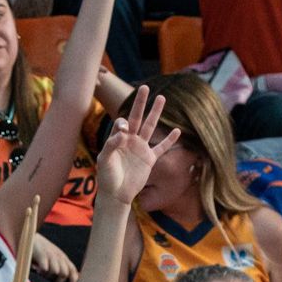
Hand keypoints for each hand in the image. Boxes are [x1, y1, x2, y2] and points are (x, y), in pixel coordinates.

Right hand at [29, 232, 77, 281]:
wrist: (28, 235)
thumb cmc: (39, 249)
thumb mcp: (52, 257)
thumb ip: (58, 266)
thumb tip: (62, 279)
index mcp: (63, 257)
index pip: (73, 271)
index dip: (74, 281)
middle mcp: (59, 256)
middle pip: (65, 273)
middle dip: (57, 281)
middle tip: (47, 280)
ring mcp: (51, 254)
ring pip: (56, 272)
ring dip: (48, 276)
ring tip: (40, 273)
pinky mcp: (42, 254)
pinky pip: (46, 268)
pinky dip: (41, 271)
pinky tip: (35, 269)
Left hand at [96, 85, 181, 206]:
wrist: (117, 194)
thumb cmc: (107, 178)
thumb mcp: (104, 160)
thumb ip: (111, 145)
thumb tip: (123, 130)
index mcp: (117, 140)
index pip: (123, 123)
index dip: (124, 123)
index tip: (125, 129)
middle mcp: (130, 141)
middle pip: (137, 118)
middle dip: (140, 103)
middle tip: (144, 87)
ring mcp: (141, 149)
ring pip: (150, 127)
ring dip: (156, 113)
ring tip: (161, 98)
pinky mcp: (149, 159)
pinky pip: (162, 147)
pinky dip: (170, 140)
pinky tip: (177, 131)